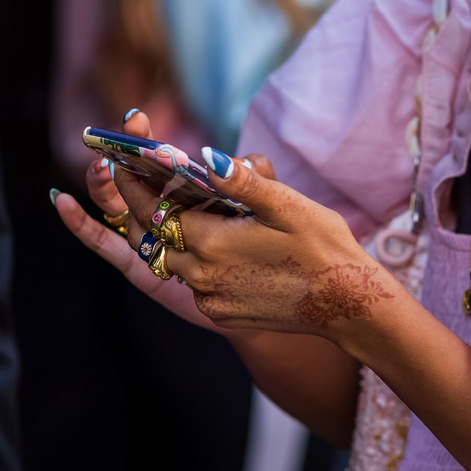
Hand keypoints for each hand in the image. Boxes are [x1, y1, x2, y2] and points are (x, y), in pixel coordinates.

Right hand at [51, 110, 260, 333]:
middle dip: (122, 158)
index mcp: (190, 192)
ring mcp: (148, 238)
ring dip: (102, 185)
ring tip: (100, 167)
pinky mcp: (139, 266)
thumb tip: (240, 158)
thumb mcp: (270, 206)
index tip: (136, 118)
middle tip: (115, 139)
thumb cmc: (270, 246)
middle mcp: (164, 212)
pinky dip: (83, 225)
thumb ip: (256, 179)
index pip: (161, 161)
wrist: (269, 297)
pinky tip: (64, 202)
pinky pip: (107, 244)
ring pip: (118, 207)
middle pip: (134, 181)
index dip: (145, 141)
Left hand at [105, 122, 404, 338]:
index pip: (156, 208)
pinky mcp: (221, 314)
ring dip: (172, 235)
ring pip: (172, 261)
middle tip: (140, 182)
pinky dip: (193, 260)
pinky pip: (194, 282)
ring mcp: (210, 299)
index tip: (123, 161)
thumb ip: (243, 182)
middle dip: (144, 207)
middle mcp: (201, 275)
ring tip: (180, 209)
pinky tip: (213, 244)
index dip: (135, 183)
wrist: (347, 305)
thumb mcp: (288, 205)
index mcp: (212, 242)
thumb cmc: (324, 248)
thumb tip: (207, 156)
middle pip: (155, 236)